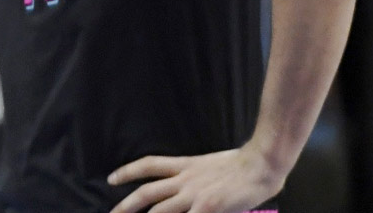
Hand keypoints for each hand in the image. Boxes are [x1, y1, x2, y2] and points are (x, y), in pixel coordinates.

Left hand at [108, 145, 284, 212]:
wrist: (260, 164)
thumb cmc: (242, 165)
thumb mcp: (210, 166)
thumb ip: (195, 178)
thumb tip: (183, 190)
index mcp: (185, 166)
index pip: (149, 165)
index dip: (128, 171)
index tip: (112, 178)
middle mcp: (185, 180)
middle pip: (147, 192)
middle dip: (126, 205)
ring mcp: (194, 195)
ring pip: (160, 210)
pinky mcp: (207, 207)